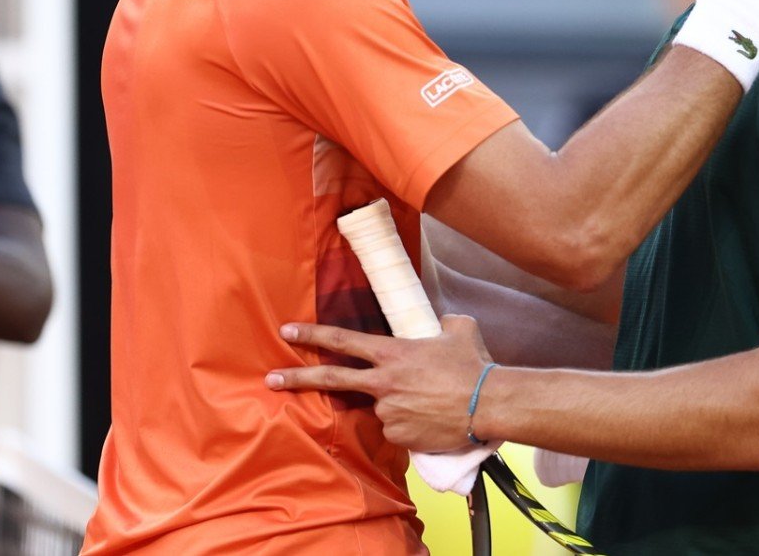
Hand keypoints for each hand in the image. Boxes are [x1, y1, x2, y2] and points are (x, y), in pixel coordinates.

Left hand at [268, 314, 494, 452]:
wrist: (488, 404)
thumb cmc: (473, 365)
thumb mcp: (459, 330)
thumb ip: (442, 324)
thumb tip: (439, 324)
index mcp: (392, 353)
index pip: (343, 340)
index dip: (313, 333)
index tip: (287, 331)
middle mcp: (383, 382)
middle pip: (331, 379)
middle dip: (296, 377)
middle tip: (270, 379)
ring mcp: (388, 411)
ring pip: (381, 406)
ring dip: (398, 404)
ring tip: (431, 401)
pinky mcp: (398, 435)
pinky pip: (396, 428)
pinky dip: (409, 423)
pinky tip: (431, 418)